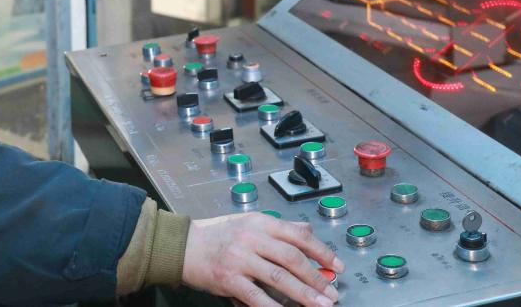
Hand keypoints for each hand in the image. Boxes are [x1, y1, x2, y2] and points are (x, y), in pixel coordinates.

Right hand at [182, 213, 342, 306]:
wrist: (184, 246)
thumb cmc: (216, 235)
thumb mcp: (248, 221)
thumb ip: (278, 227)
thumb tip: (305, 230)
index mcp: (259, 222)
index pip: (297, 235)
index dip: (321, 251)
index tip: (336, 265)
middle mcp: (251, 237)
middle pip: (292, 258)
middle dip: (316, 277)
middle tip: (332, 291)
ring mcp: (240, 259)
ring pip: (280, 277)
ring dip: (304, 293)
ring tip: (321, 304)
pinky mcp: (229, 279)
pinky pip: (257, 296)